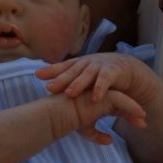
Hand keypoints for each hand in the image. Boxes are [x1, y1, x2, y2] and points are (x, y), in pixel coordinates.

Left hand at [37, 53, 158, 105]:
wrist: (124, 68)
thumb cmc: (98, 74)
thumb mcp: (82, 75)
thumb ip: (65, 77)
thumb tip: (42, 82)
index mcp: (77, 65)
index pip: (62, 67)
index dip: (51, 70)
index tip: (38, 75)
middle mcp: (87, 64)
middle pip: (72, 71)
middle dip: (61, 79)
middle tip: (50, 88)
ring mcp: (100, 67)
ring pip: (87, 75)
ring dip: (79, 84)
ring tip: (70, 94)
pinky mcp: (113, 72)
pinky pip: (105, 81)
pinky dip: (100, 89)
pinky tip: (95, 99)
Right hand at [58, 88, 145, 145]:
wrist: (54, 116)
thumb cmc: (65, 121)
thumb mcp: (85, 130)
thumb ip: (97, 135)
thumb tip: (110, 140)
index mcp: (96, 100)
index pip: (115, 106)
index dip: (127, 116)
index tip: (138, 125)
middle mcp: (99, 94)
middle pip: (121, 103)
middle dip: (133, 114)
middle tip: (143, 125)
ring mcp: (100, 92)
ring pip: (122, 101)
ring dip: (134, 111)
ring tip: (143, 122)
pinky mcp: (100, 95)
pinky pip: (120, 101)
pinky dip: (131, 107)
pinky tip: (140, 115)